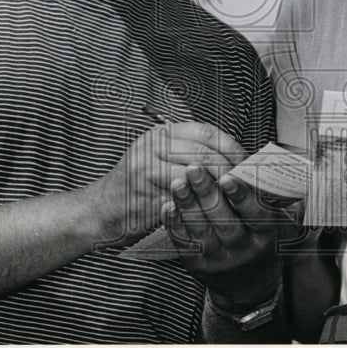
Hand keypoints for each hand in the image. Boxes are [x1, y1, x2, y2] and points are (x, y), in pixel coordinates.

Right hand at [90, 122, 247, 246]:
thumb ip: (190, 153)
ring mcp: (147, 169)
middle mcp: (153, 146)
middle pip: (204, 153)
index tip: (247, 162)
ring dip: (218, 191)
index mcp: (161, 133)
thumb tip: (236, 160)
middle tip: (244, 186)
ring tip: (234, 201)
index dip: (231, 147)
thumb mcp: (160, 158)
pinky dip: (201, 208)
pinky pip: (183, 202)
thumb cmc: (137, 187)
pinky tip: (213, 215)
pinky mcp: (145, 195)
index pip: (206, 132)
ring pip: (196, 177)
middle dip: (229, 171)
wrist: (99, 212)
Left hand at [164, 166, 302, 311]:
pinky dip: (174, 223)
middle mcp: (243, 250)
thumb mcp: (282, 225)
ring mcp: (219, 259)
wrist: (249, 287)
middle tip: (194, 169)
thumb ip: (280, 200)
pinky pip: (184, 242)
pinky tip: (168, 205)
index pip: (255, 215)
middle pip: (224, 221)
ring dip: (187, 204)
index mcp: (267, 236)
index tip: (227, 176)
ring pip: (201, 230)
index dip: (241, 196)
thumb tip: (280, 169)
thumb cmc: (265, 243)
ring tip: (178, 182)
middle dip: (207, 193)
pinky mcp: (198, 265)